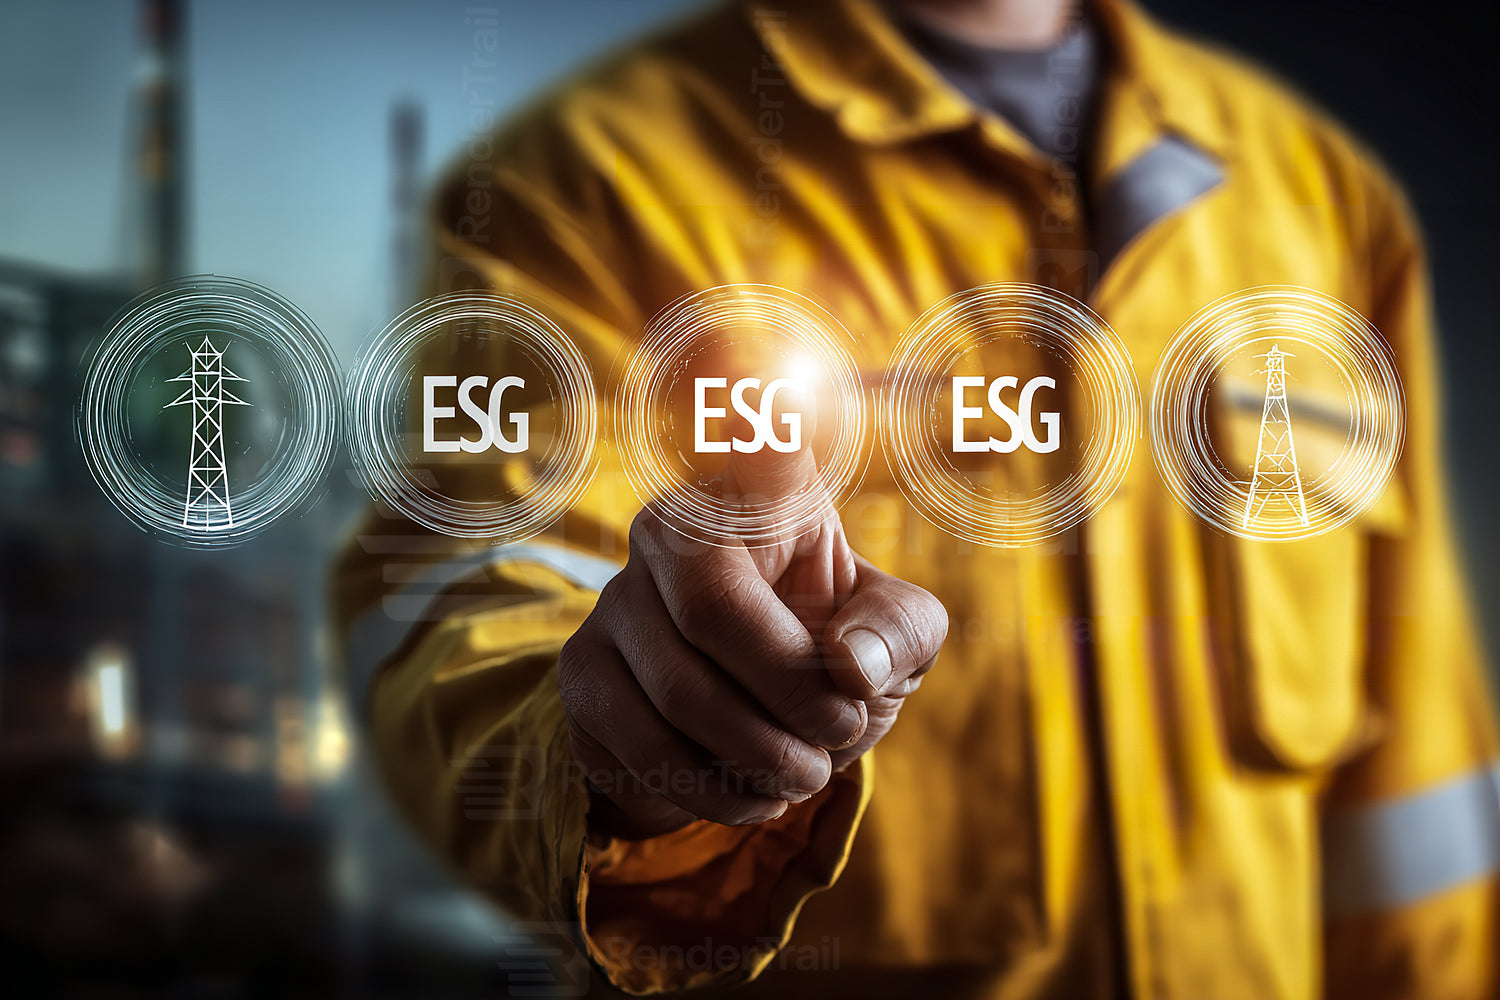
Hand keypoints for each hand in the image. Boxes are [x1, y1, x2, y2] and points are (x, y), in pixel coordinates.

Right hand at [558, 426, 947, 838]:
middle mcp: (668, 529)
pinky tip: (749, 792)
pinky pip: (637, 749)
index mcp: (761, 497)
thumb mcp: (896, 638)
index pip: (762, 451)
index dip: (767, 427)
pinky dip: (710, 793)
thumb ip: (898, 634)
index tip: (781, 402)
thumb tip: (851, 666)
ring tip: (801, 775)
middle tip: (840, 734)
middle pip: (715, 611)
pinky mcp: (579, 674)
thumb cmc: (832, 649)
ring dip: (757, 759)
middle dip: (790, 696)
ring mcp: (612, 601)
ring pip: (674, 696)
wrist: (749, 717)